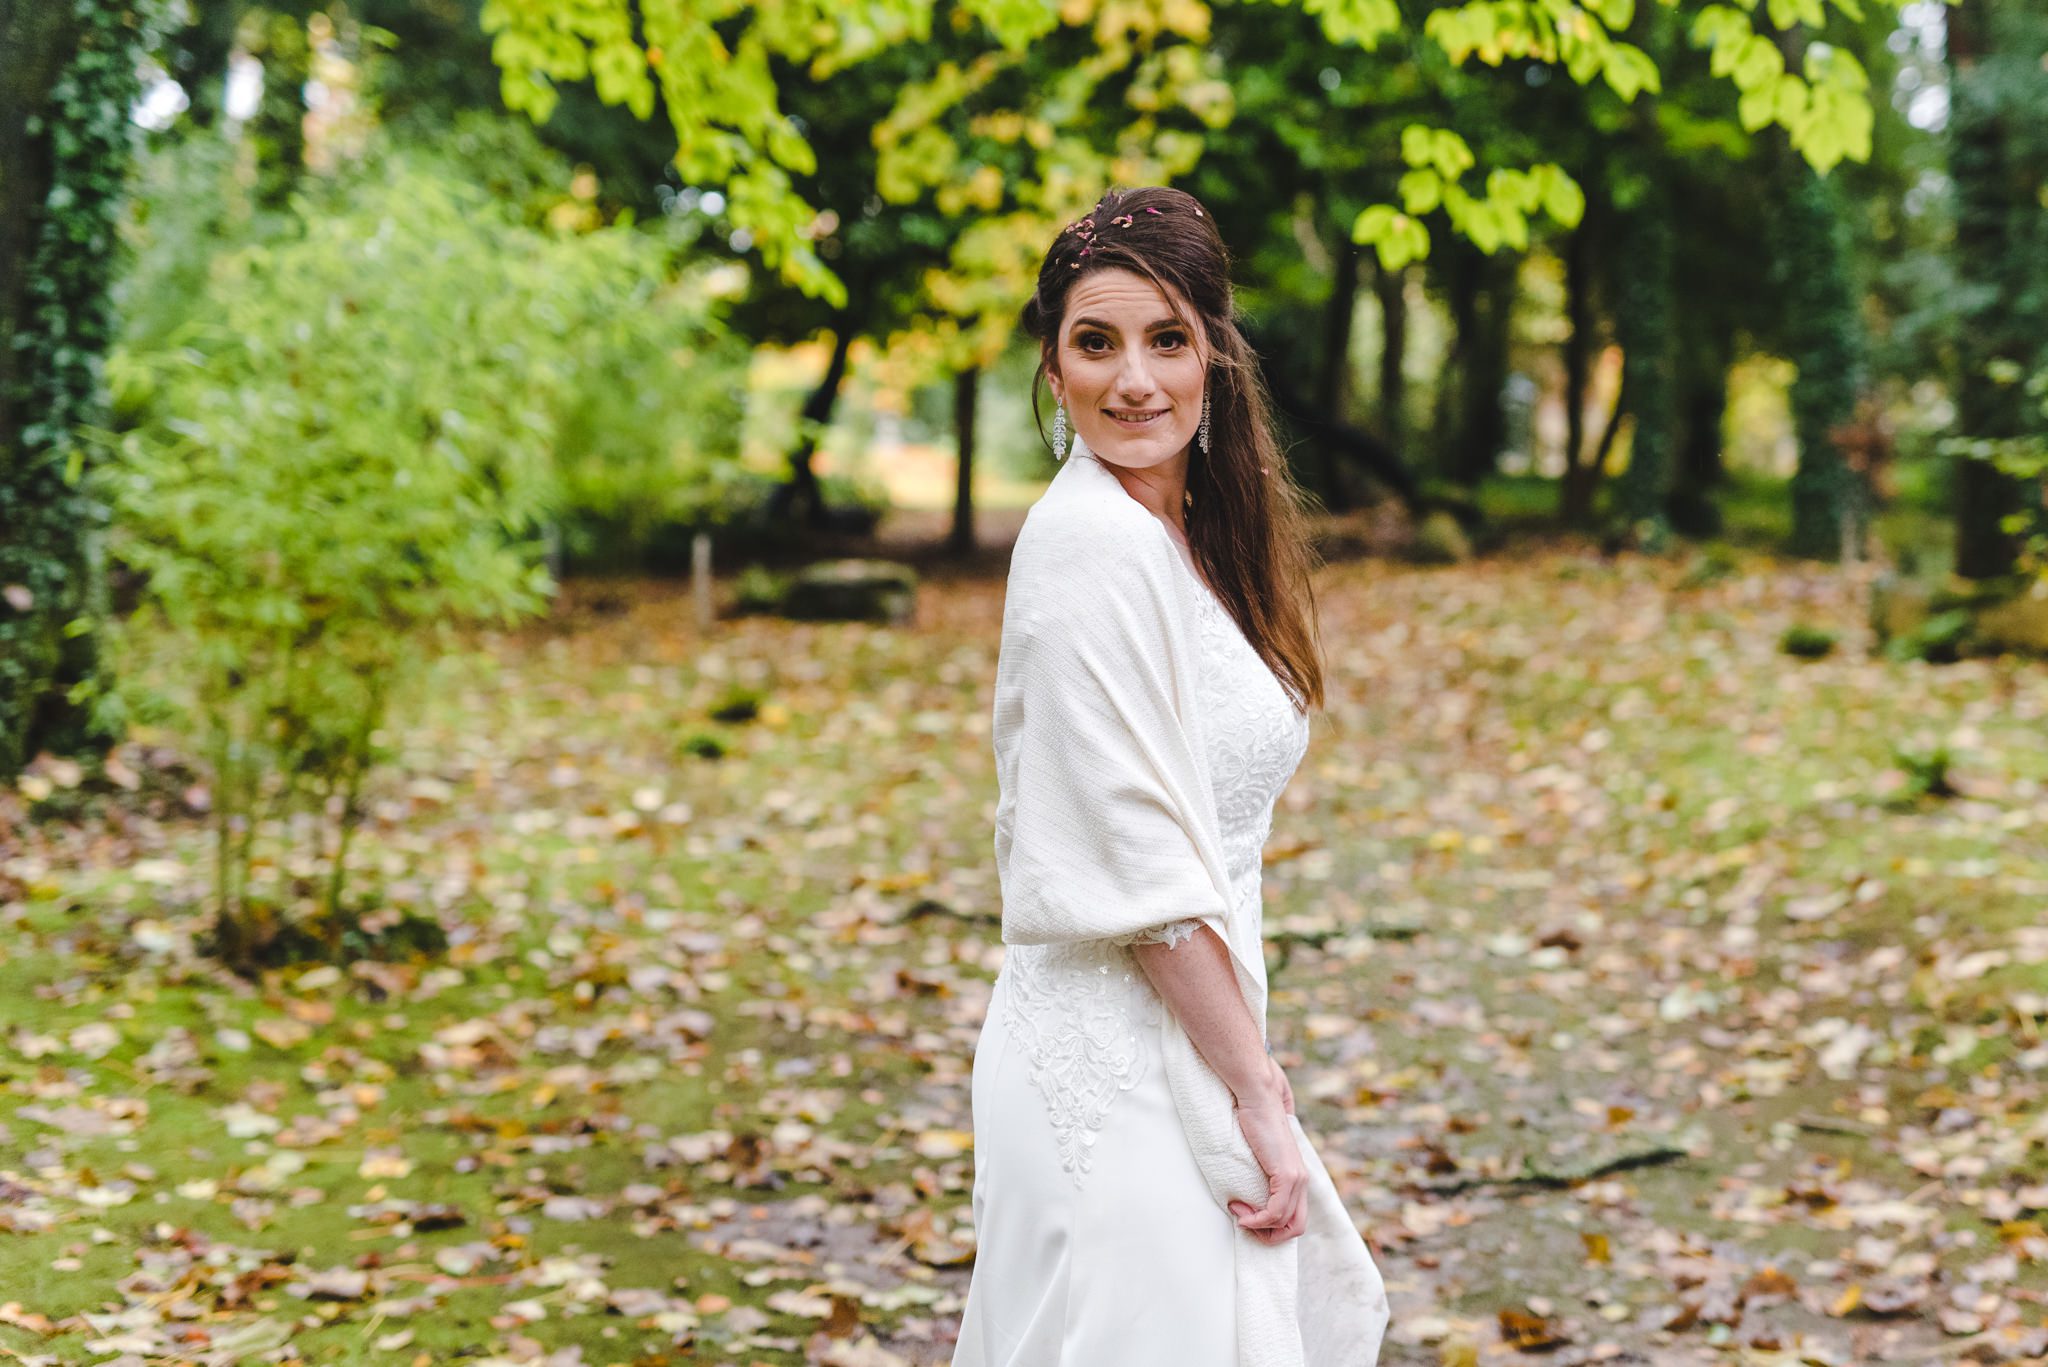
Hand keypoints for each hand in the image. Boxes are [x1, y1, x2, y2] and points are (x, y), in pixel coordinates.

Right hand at [1227, 1057, 1305, 1244]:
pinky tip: (1243, 1215)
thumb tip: (1247, 1183)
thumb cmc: (1253, 1117)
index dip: (1272, 1227)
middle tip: (1245, 1223)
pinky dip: (1258, 1220)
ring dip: (1259, 1226)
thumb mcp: (1260, 1151)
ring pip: (1287, 1223)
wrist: (1258, 1096)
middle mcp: (1302, 1179)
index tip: (1247, 1216)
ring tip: (1240, 1214)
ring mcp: (1297, 1177)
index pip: (1296, 1217)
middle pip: (1296, 1227)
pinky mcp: (1287, 1174)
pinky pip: (1276, 1212)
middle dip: (1270, 1235)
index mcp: (1297, 1175)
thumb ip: (1262, 1167)